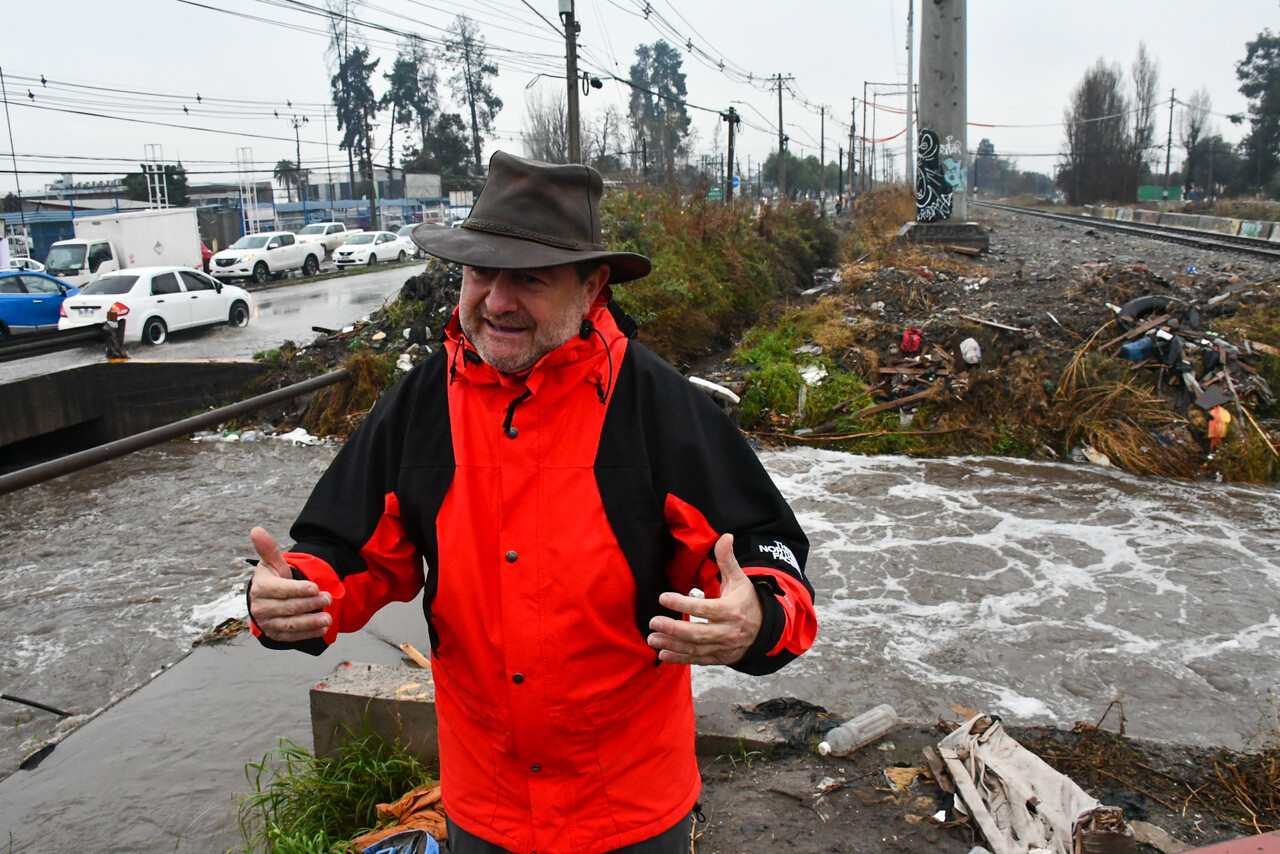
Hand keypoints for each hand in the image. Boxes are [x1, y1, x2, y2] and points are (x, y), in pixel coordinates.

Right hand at [248, 526, 332, 641]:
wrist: (267, 599)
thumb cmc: (273, 578)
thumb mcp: (272, 563)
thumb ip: (268, 549)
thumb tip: (256, 530)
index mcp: (260, 588)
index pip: (280, 590)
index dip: (298, 590)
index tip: (315, 587)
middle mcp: (260, 607)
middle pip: (288, 607)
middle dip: (310, 604)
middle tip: (329, 598)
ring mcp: (267, 623)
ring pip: (290, 624)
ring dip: (310, 622)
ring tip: (327, 619)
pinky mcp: (274, 635)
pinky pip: (292, 636)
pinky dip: (307, 634)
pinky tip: (322, 629)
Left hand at [647, 534, 762, 665]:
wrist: (764, 629)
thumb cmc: (746, 601)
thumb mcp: (740, 579)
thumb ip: (728, 560)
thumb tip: (726, 536)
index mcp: (730, 610)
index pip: (704, 608)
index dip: (682, 604)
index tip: (662, 598)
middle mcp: (727, 631)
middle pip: (697, 633)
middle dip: (673, 629)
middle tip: (653, 622)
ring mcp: (723, 647)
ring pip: (695, 648)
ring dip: (672, 645)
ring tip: (652, 638)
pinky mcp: (719, 658)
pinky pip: (698, 659)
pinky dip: (680, 658)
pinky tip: (663, 654)